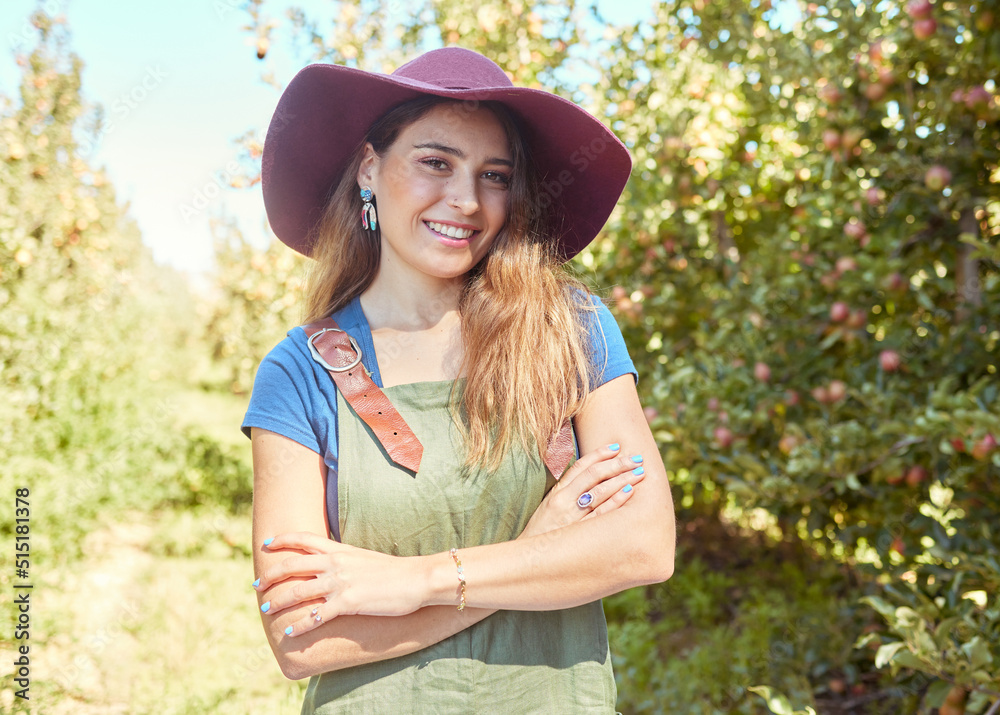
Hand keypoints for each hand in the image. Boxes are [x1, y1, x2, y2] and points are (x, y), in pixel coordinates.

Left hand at [253, 532, 425, 636]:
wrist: (417, 578)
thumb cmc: (395, 571)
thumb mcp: (365, 559)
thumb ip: (346, 561)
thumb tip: (333, 567)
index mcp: (340, 550)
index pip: (304, 539)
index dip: (282, 539)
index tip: (266, 543)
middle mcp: (336, 563)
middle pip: (293, 565)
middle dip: (271, 576)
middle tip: (257, 585)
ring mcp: (341, 582)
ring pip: (299, 591)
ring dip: (279, 601)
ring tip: (266, 609)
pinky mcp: (348, 602)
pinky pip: (317, 615)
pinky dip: (301, 624)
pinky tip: (290, 631)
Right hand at [520, 443, 644, 538]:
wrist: (530, 561)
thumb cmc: (543, 533)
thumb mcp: (549, 508)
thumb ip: (568, 493)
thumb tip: (590, 478)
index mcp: (557, 492)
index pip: (580, 466)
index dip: (599, 454)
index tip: (616, 447)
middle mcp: (564, 501)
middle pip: (594, 476)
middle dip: (617, 464)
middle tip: (636, 458)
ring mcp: (572, 518)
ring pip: (600, 492)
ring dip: (622, 479)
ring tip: (639, 472)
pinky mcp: (579, 534)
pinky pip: (601, 514)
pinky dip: (616, 501)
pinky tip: (629, 491)